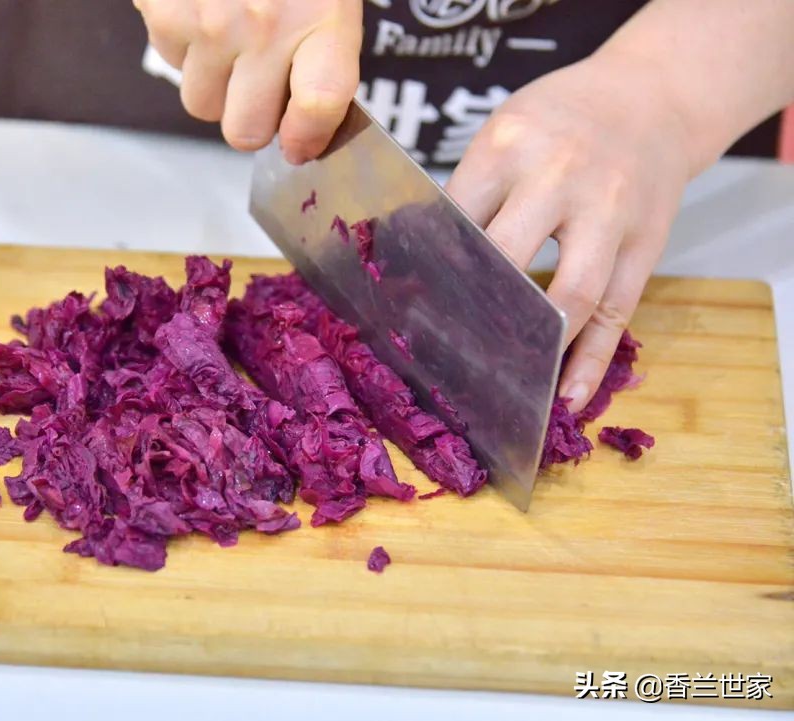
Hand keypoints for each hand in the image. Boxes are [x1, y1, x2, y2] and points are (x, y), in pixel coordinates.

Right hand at [133, 0, 362, 163]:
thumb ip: (323, 50)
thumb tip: (301, 122)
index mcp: (322, 16)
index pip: (318, 107)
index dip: (307, 138)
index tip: (300, 143)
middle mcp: (265, 26)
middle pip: (246, 130)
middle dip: (251, 118)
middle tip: (260, 87)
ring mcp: (209, 23)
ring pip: (201, 104)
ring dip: (215, 82)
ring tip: (229, 34)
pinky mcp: (162, 12)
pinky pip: (170, 61)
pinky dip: (184, 44)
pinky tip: (202, 4)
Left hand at [446, 51, 693, 411]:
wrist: (653, 95)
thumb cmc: (559, 119)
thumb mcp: (505, 131)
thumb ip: (470, 192)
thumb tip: (418, 263)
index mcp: (508, 146)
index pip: (457, 220)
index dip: (428, 270)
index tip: (399, 311)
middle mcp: (560, 177)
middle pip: (507, 260)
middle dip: (472, 314)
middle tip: (440, 358)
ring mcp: (610, 213)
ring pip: (570, 296)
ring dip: (536, 350)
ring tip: (503, 388)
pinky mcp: (646, 245)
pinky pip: (618, 313)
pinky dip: (592, 363)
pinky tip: (569, 398)